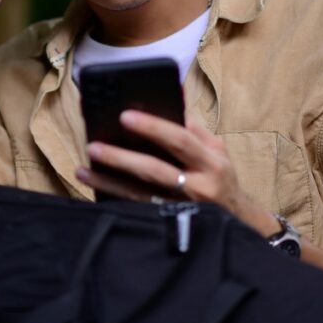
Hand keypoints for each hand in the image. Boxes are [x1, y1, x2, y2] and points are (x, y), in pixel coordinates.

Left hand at [77, 111, 278, 233]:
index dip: (153, 127)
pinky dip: (115, 200)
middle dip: (122, 157)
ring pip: (140, 195)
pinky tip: (95, 189)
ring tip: (84, 169)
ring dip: (109, 182)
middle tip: (94, 145)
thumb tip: (172, 96)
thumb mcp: (217, 150)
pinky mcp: (169, 226)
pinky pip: (137, 211)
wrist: (238, 225)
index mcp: (210, 162)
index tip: (125, 115)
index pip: (179, 140)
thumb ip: (193, 127)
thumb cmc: (221, 179)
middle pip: (154, 170)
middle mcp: (197, 187)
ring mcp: (181, 210)